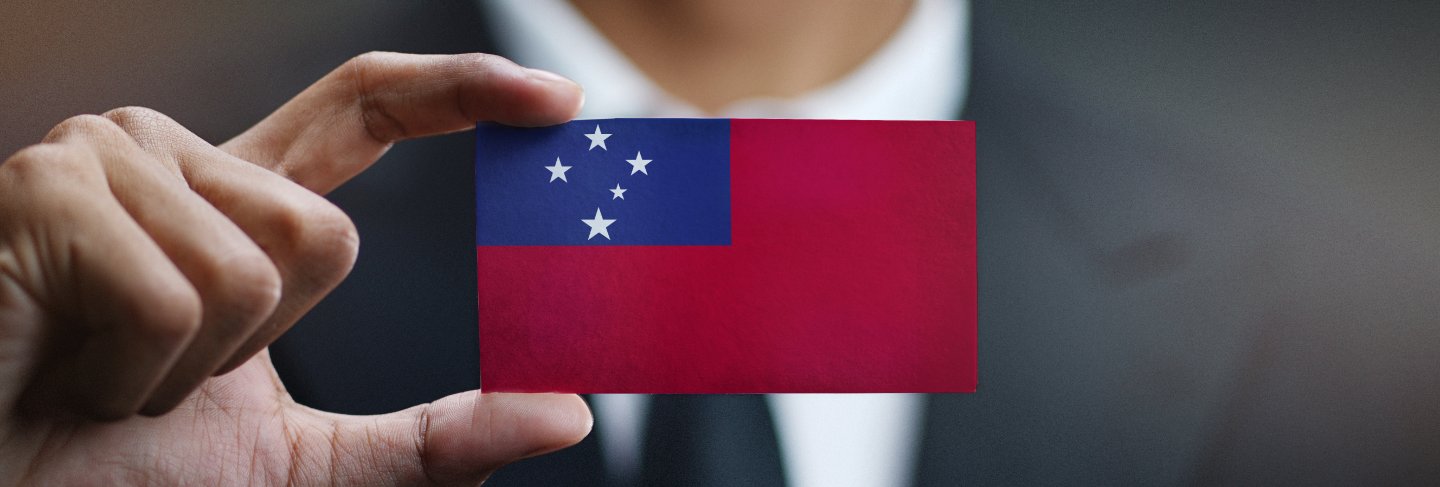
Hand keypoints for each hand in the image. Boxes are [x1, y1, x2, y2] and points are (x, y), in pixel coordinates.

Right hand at [0, 52, 589, 484]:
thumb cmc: (112, 472)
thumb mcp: (304, 464)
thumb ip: (432, 440)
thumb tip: (565, 415)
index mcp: (233, 202)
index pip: (363, 111)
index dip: (460, 92)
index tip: (556, 103)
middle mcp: (173, 157)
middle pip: (327, 233)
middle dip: (259, 346)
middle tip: (155, 377)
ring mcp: (105, 159)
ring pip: (260, 265)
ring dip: (191, 368)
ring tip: (102, 373)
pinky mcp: (48, 188)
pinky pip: (177, 296)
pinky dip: (136, 375)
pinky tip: (65, 370)